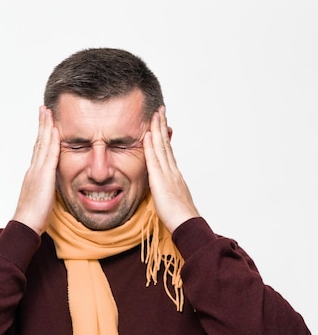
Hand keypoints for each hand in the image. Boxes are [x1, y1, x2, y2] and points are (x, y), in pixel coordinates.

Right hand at [13, 106, 60, 234]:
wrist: (25, 226)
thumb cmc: (33, 217)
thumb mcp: (42, 198)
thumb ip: (46, 189)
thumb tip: (51, 187)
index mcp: (34, 174)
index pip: (39, 150)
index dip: (42, 135)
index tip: (45, 122)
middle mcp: (34, 169)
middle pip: (38, 142)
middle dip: (42, 124)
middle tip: (43, 109)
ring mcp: (37, 172)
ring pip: (42, 144)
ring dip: (46, 126)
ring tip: (47, 112)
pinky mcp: (43, 177)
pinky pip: (50, 155)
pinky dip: (52, 141)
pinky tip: (55, 130)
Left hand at [143, 107, 198, 232]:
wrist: (187, 224)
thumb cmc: (180, 218)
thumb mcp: (172, 200)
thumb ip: (167, 191)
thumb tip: (165, 190)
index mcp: (174, 175)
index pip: (168, 151)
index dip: (164, 136)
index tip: (162, 123)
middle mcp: (172, 170)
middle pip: (166, 144)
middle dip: (162, 126)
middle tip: (161, 110)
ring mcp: (168, 174)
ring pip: (161, 147)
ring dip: (157, 129)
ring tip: (155, 114)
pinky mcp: (161, 180)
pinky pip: (154, 159)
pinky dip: (151, 146)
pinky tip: (148, 134)